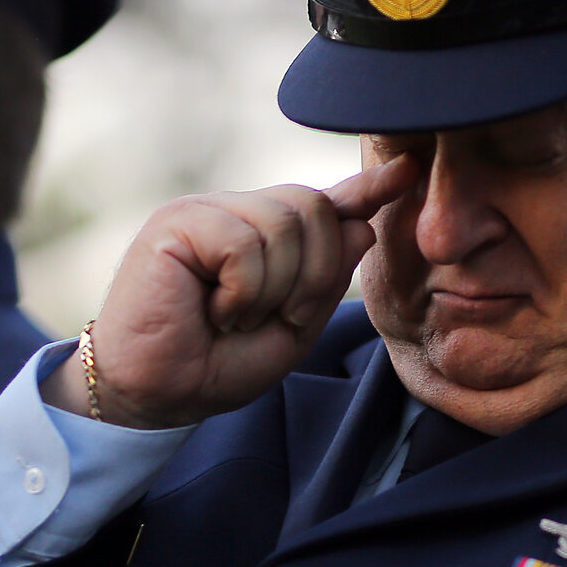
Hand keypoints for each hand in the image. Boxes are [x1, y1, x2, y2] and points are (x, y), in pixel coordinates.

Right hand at [51, 156, 419, 428]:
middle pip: (315, 208)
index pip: (323, 201)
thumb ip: (327, 277)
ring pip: (284, 224)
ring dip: (272, 290)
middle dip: (312, 275)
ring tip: (233, 317)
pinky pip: (245, 244)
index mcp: (265, 233)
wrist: (157, 394)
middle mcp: (237, 210)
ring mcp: (206, 210)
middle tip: (270, 317)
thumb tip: (364, 221)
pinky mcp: (177, 221)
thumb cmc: (217, 364)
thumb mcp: (293, 326)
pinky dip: (241, 292)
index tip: (408, 172)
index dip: (366, 189)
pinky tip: (211, 311)